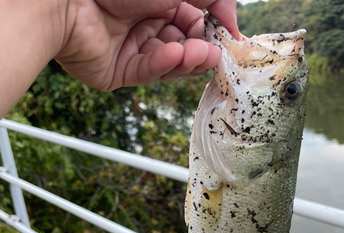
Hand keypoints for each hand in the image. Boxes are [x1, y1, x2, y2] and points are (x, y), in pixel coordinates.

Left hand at [57, 0, 238, 89]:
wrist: (67, 0)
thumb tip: (232, 21)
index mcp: (158, 3)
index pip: (193, 21)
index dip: (212, 28)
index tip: (230, 36)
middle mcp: (146, 25)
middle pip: (183, 45)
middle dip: (201, 48)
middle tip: (215, 52)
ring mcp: (132, 50)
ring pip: (168, 63)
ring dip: (186, 59)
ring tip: (201, 54)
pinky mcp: (119, 71)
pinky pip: (147, 70)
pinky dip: (162, 64)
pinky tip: (175, 55)